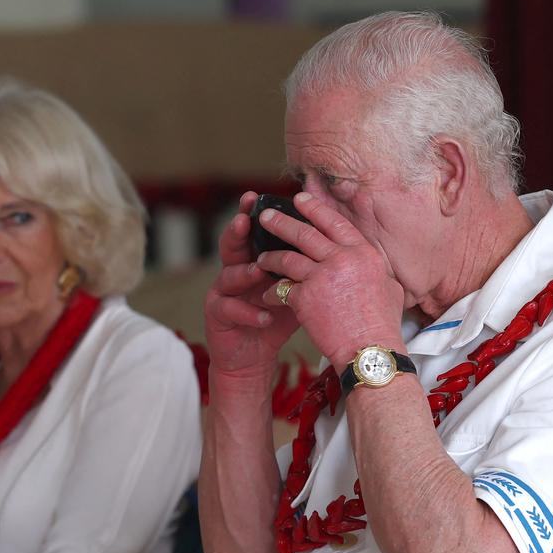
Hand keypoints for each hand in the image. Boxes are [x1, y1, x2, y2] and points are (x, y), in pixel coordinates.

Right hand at [203, 191, 299, 379]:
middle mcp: (234, 271)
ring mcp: (222, 293)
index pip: (253, 232)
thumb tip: (335, 242)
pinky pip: (230, 310)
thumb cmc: (276, 319)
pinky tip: (265, 317)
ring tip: (259, 269)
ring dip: (244, 272)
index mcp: (253, 260)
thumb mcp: (294, 288)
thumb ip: (305, 266)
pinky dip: (249, 313)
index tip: (259, 196)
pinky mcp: (217, 316)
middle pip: (232, 245)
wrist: (253, 356)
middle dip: (237, 231)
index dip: (253, 214)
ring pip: (228, 276)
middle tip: (246, 219)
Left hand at [254, 192, 405, 365]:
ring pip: (287, 257)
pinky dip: (273, 291)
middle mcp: (342, 258)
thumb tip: (367, 258)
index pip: (334, 222)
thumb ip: (374, 267)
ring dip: (270, 256)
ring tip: (260, 256)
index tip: (300, 198)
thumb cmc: (382, 325)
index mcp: (363, 253)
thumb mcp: (388, 286)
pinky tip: (268, 295)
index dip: (315, 208)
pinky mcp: (305, 297)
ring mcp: (322, 276)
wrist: (370, 351)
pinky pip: (281, 288)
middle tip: (266, 215)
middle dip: (281, 222)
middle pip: (305, 233)